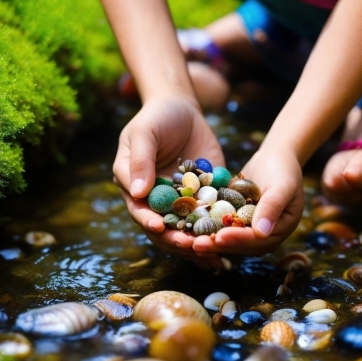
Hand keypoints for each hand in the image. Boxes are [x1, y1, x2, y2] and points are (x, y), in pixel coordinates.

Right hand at [113, 96, 225, 267]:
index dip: (148, 221)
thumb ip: (140, 160)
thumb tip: (136, 192)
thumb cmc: (156, 117)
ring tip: (212, 253)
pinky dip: (215, 232)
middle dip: (176, 240)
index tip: (160, 227)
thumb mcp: (144, 133)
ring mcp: (178, 202)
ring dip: (197, 243)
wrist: (182, 107)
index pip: (139, 210)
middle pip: (162, 228)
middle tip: (191, 245)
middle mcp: (154, 200)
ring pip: (185, 230)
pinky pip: (206, 219)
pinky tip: (228, 245)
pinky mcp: (200, 199)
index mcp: (133, 187)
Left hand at [192, 146, 303, 256]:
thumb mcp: (281, 185)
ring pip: (225, 238)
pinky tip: (183, 227)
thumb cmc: (283, 169)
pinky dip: (202, 227)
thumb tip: (261, 232)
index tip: (219, 236)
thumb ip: (272, 207)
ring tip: (185, 241)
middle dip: (216, 245)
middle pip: (238, 245)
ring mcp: (247, 230)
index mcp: (278, 231)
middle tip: (195, 244)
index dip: (237, 239)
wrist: (275, 157)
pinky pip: (217, 226)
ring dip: (205, 240)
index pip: (256, 240)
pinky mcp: (234, 221)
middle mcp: (263, 236)